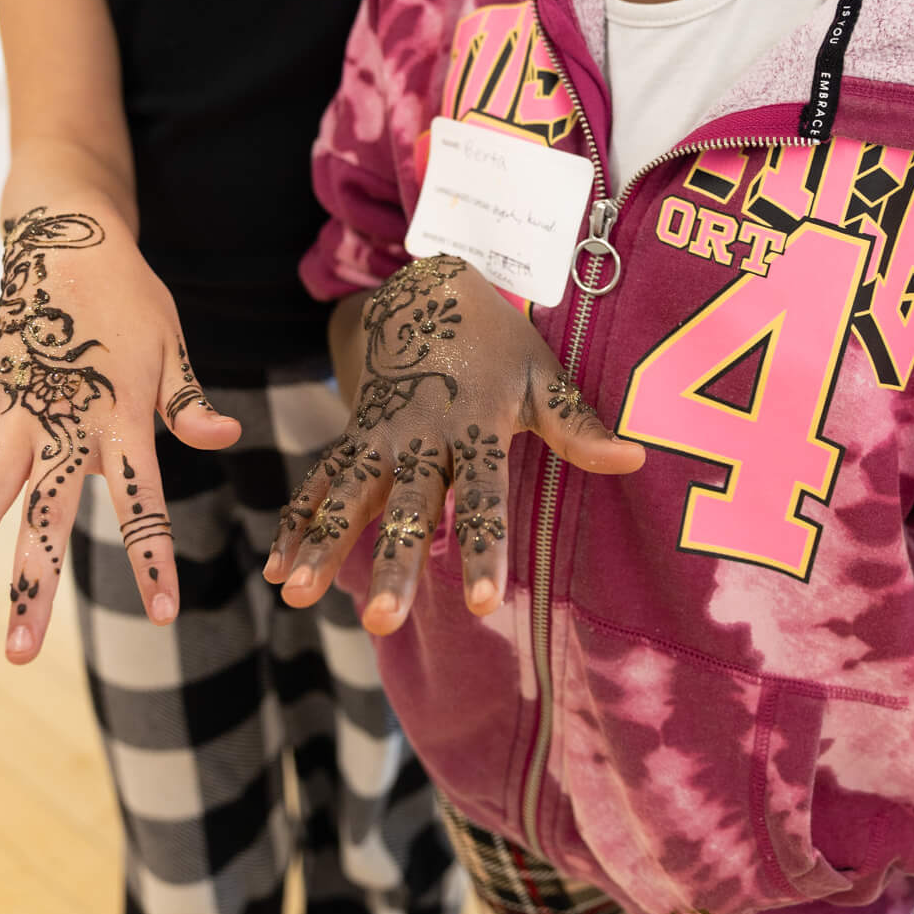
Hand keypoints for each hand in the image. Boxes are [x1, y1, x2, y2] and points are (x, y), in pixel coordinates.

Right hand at [0, 205, 239, 661]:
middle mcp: (62, 425)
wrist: (70, 240)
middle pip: (47, 516)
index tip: (164, 616)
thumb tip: (227, 439)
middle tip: (19, 654)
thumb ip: (189, 401)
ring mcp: (15, 413)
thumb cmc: (130, 300)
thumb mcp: (173, 344)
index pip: (143, 502)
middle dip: (34, 586)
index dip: (154, 560)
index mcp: (122, 418)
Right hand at [263, 255, 643, 632]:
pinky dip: (296, 526)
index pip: (483, 497)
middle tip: (382, 622)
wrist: (424, 292)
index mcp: (473, 425)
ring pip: (348, 496)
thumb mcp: (541, 371)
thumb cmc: (494, 344)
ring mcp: (378, 438)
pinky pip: (318, 485)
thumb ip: (578, 424)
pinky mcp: (351, 440)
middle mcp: (420, 436)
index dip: (482, 548)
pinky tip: (278, 574)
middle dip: (394, 563)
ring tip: (299, 595)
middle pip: (408, 508)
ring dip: (325, 546)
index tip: (479, 604)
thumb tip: (635, 460)